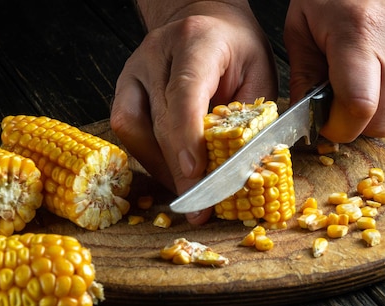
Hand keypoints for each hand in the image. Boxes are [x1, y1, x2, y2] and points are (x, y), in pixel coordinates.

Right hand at [110, 0, 276, 223]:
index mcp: (196, 43)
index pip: (184, 93)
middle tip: (200, 208)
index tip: (195, 173)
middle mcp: (156, 54)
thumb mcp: (260, 73)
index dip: (187, 137)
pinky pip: (126, 129)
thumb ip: (252, 116)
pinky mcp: (123, 87)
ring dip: (160, 168)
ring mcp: (134, 70)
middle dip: (179, 170)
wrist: (204, 19)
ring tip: (187, 193)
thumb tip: (245, 168)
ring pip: (134, 129)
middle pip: (159, 121)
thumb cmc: (236, 47)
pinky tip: (170, 173)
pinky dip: (148, 157)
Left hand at [285, 0, 384, 141]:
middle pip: (384, 120)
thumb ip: (303, 78)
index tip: (327, 126)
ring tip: (362, 77)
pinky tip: (382, 66)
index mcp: (360, 34)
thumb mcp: (301, 27)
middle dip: (358, 123)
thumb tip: (308, 121)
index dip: (340, 128)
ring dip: (379, 107)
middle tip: (340, 104)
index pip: (359, 109)